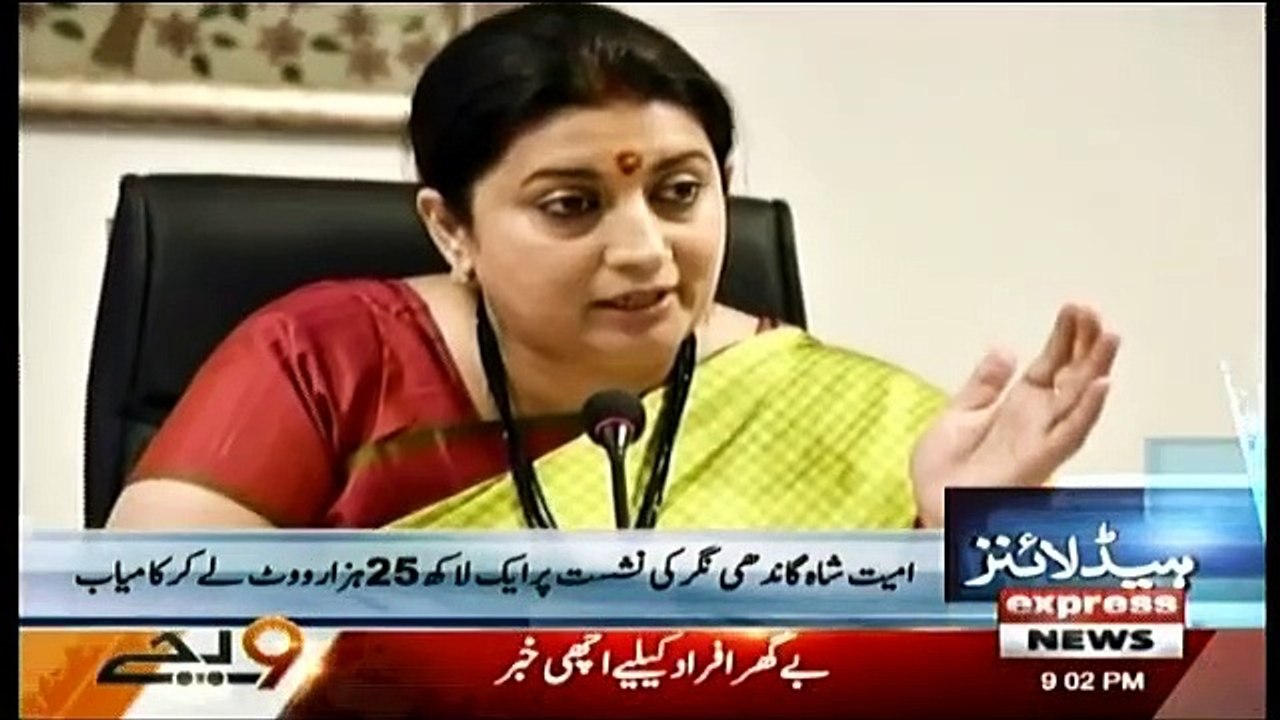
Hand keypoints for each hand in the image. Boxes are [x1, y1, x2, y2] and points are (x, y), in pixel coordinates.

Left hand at [910, 304, 1119, 527]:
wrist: (929, 508)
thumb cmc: (945, 473)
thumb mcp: (959, 414)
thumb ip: (984, 385)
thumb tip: (1004, 348)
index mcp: (1019, 408)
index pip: (1050, 365)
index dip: (1064, 337)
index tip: (1075, 308)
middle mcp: (1037, 422)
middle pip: (1071, 376)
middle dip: (1085, 344)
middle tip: (1094, 311)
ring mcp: (1041, 441)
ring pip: (1078, 399)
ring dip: (1096, 369)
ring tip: (1110, 336)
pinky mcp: (1039, 463)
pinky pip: (1070, 435)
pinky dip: (1087, 411)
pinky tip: (1102, 386)